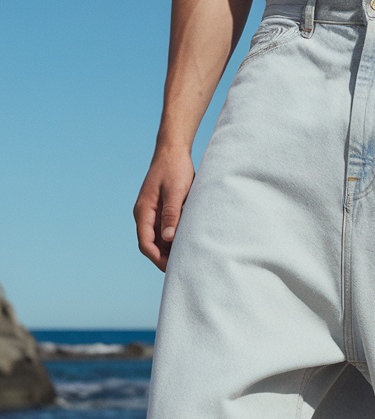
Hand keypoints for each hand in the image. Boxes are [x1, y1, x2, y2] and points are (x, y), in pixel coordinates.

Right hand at [133, 144, 194, 270]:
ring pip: (157, 239)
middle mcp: (144, 214)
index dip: (157, 259)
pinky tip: (185, 243)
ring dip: (168, 249)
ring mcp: (151, 212)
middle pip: (150, 244)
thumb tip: (169, 238)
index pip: (145, 243)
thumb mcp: (175, 192)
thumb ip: (171, 214)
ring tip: (186, 257)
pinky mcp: (159, 209)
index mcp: (143, 211)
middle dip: (163, 258)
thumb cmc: (174, 168)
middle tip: (182, 267)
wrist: (172, 150)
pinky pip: (163, 230)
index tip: (172, 268)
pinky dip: (172, 239)